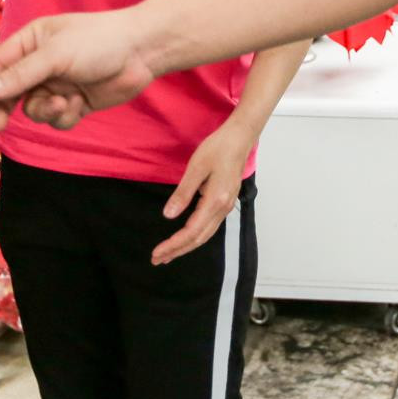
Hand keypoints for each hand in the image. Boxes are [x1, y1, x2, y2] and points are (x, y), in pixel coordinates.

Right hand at [0, 11, 158, 133]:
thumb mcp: (55, 56)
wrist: (141, 52)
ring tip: (64, 102)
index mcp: (32, 42)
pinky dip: (66, 115)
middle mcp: (41, 63)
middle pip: (11, 93)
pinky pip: (57, 119)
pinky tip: (81, 103)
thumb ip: (20, 75)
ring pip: (34, 109)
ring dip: (46, 110)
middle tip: (0, 124)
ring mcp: (58, 84)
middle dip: (6, 108)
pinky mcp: (75, 101)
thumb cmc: (98, 41)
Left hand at [151, 120, 254, 264]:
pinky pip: (209, 227)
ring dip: (186, 246)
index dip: (173, 244)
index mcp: (215, 201)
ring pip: (205, 235)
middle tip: (157, 259)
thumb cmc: (218, 148)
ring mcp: (226, 207)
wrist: (240, 138)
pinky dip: (195, 236)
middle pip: (199, 238)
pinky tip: (186, 237)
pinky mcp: (225, 202)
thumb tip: (168, 215)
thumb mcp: (196, 167)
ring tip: (169, 254)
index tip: (157, 253)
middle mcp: (222, 209)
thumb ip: (182, 193)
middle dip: (177, 250)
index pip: (191, 231)